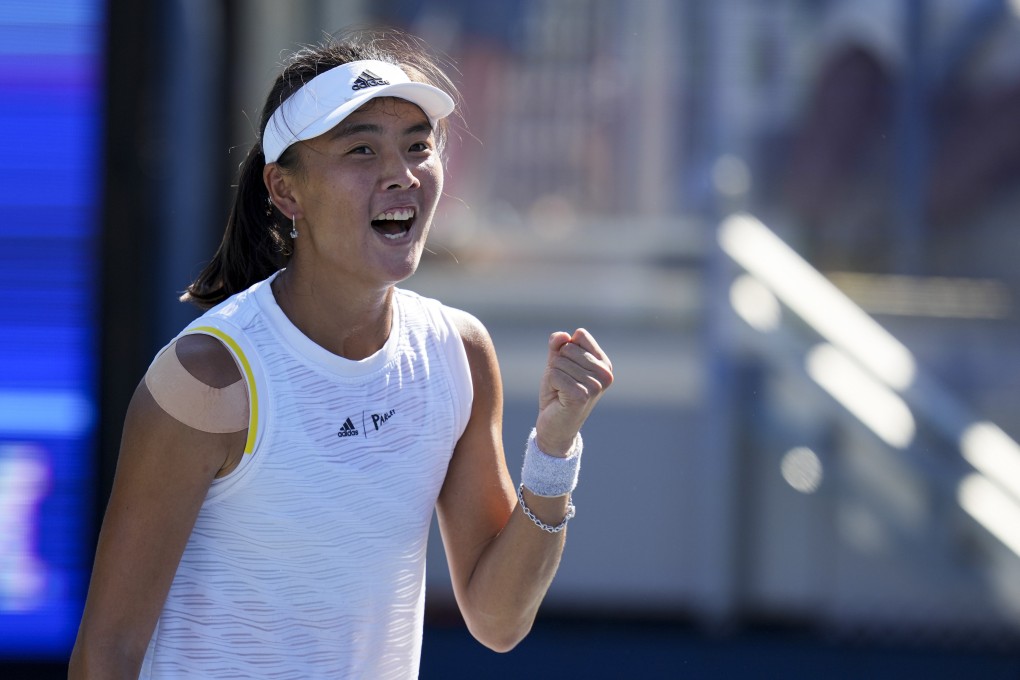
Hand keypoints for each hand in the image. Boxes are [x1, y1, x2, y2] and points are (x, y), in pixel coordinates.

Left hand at [535, 329, 613, 455]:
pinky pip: (554, 375)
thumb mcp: (557, 363)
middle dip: (557, 365)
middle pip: (568, 348)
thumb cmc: (558, 393)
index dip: (565, 349)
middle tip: (562, 384)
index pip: (580, 335)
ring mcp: (596, 385)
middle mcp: (605, 374)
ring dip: (553, 377)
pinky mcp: (582, 395)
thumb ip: (558, 345)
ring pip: (559, 362)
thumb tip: (563, 337)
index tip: (568, 370)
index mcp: (604, 363)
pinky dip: (550, 385)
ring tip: (561, 392)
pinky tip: (559, 398)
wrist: (555, 427)